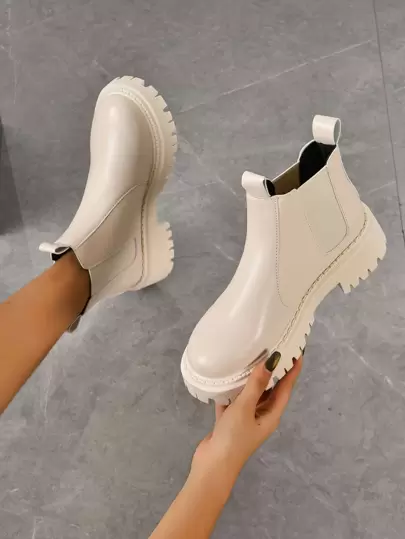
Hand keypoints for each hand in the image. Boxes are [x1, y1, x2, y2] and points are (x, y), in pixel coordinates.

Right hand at [193, 353, 302, 478]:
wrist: (213, 466)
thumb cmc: (234, 438)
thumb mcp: (245, 408)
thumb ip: (256, 384)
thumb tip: (272, 360)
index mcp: (272, 414)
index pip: (286, 388)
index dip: (292, 370)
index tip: (297, 351)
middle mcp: (262, 416)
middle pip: (270, 389)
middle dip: (273, 371)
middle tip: (273, 348)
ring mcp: (246, 419)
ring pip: (251, 394)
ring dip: (251, 379)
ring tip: (250, 357)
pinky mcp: (230, 421)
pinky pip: (234, 401)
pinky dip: (231, 390)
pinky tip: (225, 377)